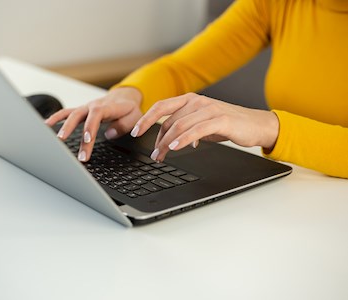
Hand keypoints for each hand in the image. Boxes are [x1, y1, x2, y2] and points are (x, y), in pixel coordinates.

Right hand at [45, 87, 142, 161]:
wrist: (123, 97)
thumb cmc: (128, 109)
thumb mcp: (134, 116)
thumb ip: (124, 125)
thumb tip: (110, 134)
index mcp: (107, 106)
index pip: (96, 114)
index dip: (91, 126)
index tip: (87, 139)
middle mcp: (93, 105)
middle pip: (79, 116)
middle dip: (73, 131)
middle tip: (67, 145)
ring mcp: (85, 108)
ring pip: (70, 115)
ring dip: (61, 126)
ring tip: (55, 139)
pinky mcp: (81, 111)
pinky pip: (66, 113)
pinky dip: (55, 118)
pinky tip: (46, 126)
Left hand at [130, 93, 278, 161]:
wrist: (257, 125)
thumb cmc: (230, 124)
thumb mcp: (203, 123)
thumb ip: (187, 127)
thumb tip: (174, 140)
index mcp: (191, 100)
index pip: (162, 107)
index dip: (146, 119)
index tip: (135, 131)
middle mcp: (198, 101)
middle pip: (168, 119)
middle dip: (157, 139)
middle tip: (154, 154)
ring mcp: (209, 109)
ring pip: (179, 126)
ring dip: (167, 143)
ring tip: (162, 155)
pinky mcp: (220, 120)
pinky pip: (196, 130)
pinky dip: (183, 139)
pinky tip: (175, 148)